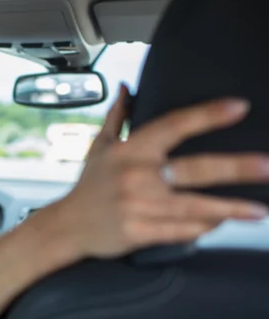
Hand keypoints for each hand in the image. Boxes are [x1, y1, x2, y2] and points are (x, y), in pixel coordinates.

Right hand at [35, 84, 268, 262]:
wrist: (69, 225)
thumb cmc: (89, 185)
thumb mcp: (99, 146)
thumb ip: (118, 116)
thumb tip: (125, 86)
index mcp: (129, 150)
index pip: (173, 125)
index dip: (206, 115)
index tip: (239, 107)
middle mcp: (136, 176)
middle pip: (194, 169)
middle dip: (235, 168)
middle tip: (268, 166)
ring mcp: (139, 206)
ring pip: (194, 206)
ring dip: (230, 208)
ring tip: (259, 210)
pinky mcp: (140, 232)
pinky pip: (181, 231)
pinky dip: (203, 228)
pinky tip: (222, 223)